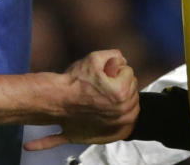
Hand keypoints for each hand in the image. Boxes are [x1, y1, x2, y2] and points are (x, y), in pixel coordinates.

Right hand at [24, 50, 139, 150]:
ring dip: (121, 100)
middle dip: (119, 84)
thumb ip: (115, 55)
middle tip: (100, 85)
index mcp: (122, 92)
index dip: (114, 69)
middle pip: (132, 89)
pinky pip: (123, 125)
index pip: (128, 72)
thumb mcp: (95, 58)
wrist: (57, 101)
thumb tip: (122, 61)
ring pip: (130, 105)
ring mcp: (118, 124)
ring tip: (101, 96)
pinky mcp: (112, 134)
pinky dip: (119, 119)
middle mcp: (124, 111)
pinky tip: (110, 114)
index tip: (102, 74)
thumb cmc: (73, 83)